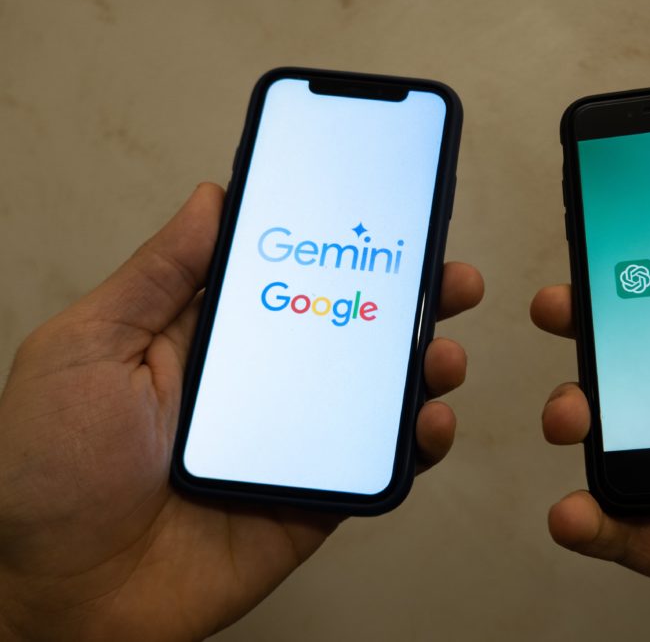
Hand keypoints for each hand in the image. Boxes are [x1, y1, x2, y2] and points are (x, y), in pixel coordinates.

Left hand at [0, 183, 483, 640]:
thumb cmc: (48, 471)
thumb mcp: (87, 350)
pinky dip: (418, 442)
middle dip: (409, 299)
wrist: (64, 598)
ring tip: (443, 351)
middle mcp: (262, 384)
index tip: (389, 216)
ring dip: (426, 365)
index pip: (293, 277)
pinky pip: (379, 464)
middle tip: (452, 278)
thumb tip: (213, 199)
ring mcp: (294, 441)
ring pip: (377, 394)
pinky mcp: (315, 497)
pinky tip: (430, 419)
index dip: (343, 246)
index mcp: (211, 340)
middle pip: (351, 329)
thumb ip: (156, 278)